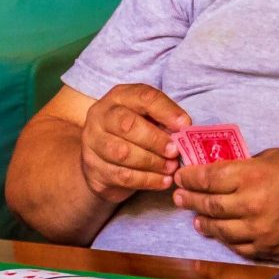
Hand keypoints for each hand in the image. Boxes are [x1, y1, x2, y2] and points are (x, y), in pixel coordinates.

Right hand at [79, 84, 188, 205]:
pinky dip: (147, 180)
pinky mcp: (94, 168)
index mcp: (119, 97)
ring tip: (171, 168)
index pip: (143, 97)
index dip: (166, 110)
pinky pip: (122, 175)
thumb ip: (164, 122)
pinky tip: (163, 181)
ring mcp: (93, 142)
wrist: (103, 160)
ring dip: (152, 162)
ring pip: (123, 153)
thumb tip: (185, 130)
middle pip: (127, 125)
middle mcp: (101, 116)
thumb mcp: (148, 120)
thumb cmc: (133, 135)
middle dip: (156, 140)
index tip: (185, 125)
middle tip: (175, 151)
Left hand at [174, 147, 278, 261]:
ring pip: (219, 228)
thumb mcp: (276, 157)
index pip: (208, 177)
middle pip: (209, 204)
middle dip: (189, 199)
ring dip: (203, 222)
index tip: (180, 176)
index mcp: (251, 176)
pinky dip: (224, 239)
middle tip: (179, 196)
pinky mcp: (265, 247)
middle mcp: (250, 204)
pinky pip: (237, 245)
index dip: (189, 177)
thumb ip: (247, 164)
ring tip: (194, 217)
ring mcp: (256, 228)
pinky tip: (218, 233)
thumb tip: (222, 169)